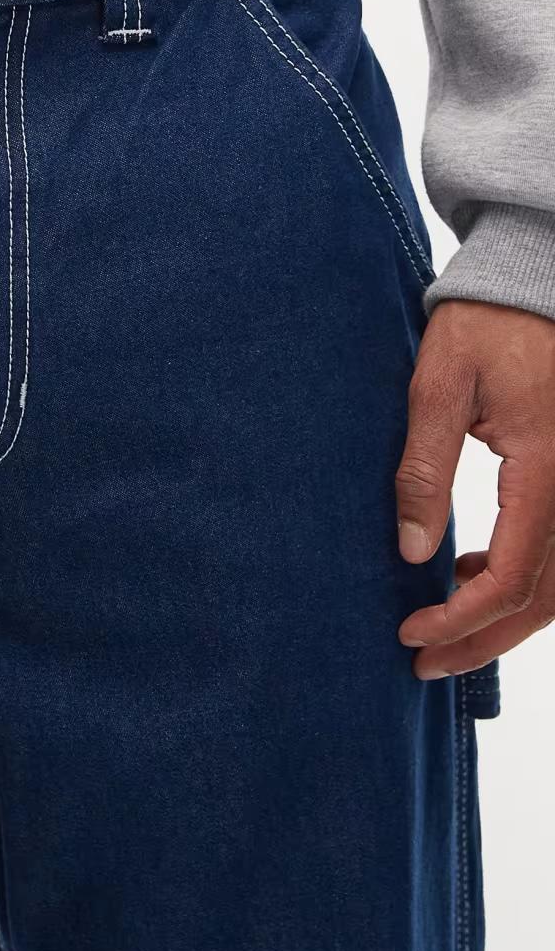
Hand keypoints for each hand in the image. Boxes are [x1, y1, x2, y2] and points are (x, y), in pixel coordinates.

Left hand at [397, 300, 554, 678]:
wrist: (533, 287)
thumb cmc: (485, 327)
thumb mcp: (438, 386)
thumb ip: (424, 467)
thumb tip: (410, 550)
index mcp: (547, 469)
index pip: (512, 577)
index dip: (461, 618)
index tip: (410, 632)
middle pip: (544, 599)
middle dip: (483, 640)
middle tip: (425, 663)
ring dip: (506, 617)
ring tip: (443, 623)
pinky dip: (526, 581)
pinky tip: (473, 570)